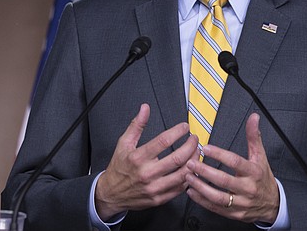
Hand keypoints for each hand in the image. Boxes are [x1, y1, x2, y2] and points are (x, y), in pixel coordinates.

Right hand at [94, 104, 199, 218]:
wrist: (111, 193)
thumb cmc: (118, 168)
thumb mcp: (124, 143)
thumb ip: (136, 125)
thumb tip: (145, 108)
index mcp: (138, 158)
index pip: (163, 141)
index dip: (178, 132)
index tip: (185, 127)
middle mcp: (147, 173)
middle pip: (178, 158)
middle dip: (191, 146)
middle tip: (194, 139)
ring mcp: (154, 188)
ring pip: (182, 175)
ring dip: (193, 161)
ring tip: (195, 153)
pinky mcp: (159, 199)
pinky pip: (179, 189)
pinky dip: (188, 178)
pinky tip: (189, 169)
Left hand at [184, 113, 279, 223]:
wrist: (272, 203)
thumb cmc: (263, 177)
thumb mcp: (261, 156)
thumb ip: (254, 136)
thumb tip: (253, 118)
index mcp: (254, 172)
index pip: (235, 162)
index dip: (220, 155)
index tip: (206, 148)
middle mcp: (247, 188)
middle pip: (224, 180)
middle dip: (205, 171)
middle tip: (191, 163)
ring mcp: (241, 202)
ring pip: (218, 197)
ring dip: (201, 187)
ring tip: (188, 177)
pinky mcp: (234, 213)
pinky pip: (216, 208)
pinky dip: (202, 201)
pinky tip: (192, 192)